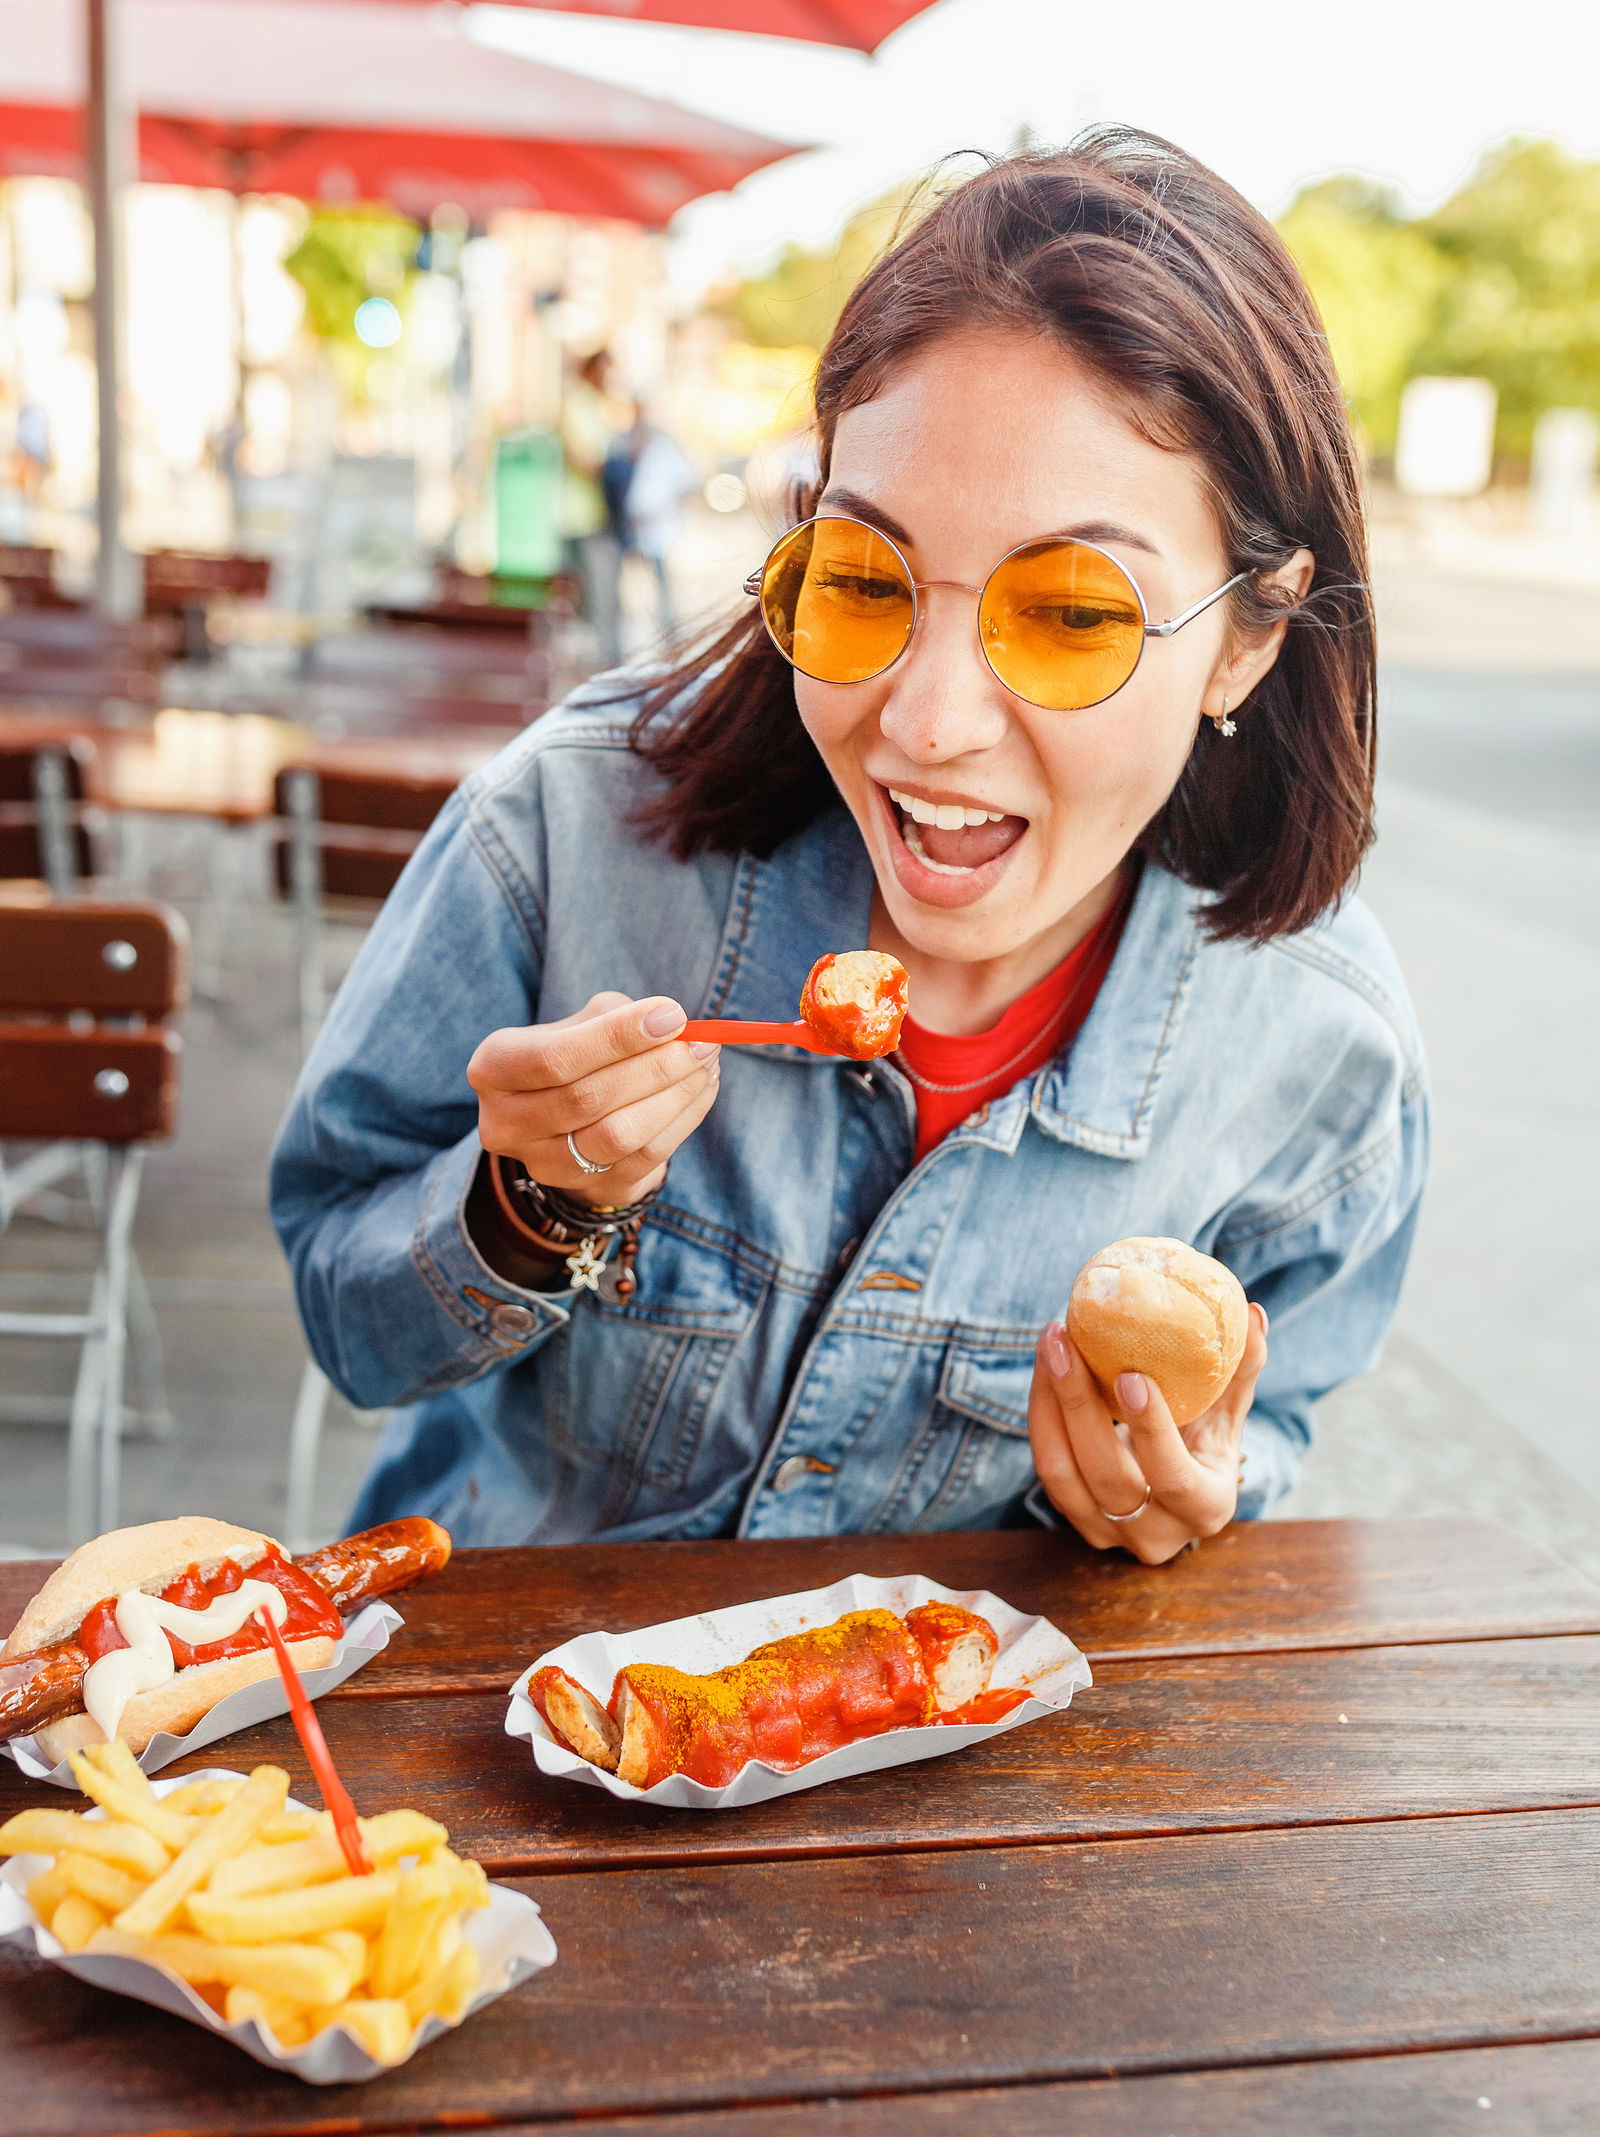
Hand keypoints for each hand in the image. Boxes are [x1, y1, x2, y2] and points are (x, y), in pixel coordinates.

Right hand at [468, 992, 719, 1206]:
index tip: (672, 1016)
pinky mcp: (584, 1189)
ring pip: (618, 1135)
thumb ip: (616, 1018)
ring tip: (707, 1063)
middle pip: (587, 1098)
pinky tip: (703, 1089)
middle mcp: (505, 1122)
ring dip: (674, 1096)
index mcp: (493, 1068)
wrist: (571, 1120)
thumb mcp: (582, 1023)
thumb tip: (671, 1022)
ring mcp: (541, 1164)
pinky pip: (644, 1158)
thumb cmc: (578, 1056)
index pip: (554, 1057)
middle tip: (702, 1043)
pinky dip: (683, 1120)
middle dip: (656, 1067)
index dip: (616, 1038)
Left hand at [1026, 1305, 1268, 1564]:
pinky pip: (1047, 1463)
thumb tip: (1253, 1313)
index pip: (1176, 1480)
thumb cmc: (1204, 1444)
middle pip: (1107, 1477)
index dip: (1151, 1432)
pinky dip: (1041, 1412)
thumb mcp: (1227, 1415)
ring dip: (1048, 1403)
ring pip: (1062, 1473)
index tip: (1130, 1375)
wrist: (1170, 1489)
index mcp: (1206, 1509)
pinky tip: (1046, 1364)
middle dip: (1079, 1405)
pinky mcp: (1071, 1515)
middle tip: (1065, 1342)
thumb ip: (1241, 1370)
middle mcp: (1154, 1535)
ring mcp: (1106, 1532)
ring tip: (1050, 1343)